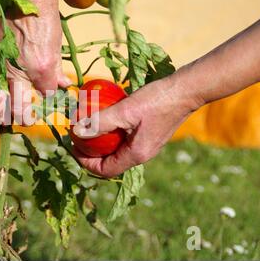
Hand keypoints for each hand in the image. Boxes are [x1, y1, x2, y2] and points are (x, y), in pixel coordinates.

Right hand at [0, 0, 70, 125]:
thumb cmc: (43, 14)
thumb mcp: (56, 44)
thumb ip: (56, 69)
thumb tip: (62, 85)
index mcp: (40, 68)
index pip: (45, 96)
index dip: (47, 99)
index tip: (44, 101)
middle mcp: (17, 70)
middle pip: (17, 109)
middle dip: (21, 117)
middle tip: (24, 117)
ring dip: (1, 109)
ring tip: (4, 112)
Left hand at [72, 76, 201, 176]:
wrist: (186, 90)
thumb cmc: (157, 100)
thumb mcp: (125, 111)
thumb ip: (100, 122)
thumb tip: (76, 131)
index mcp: (136, 155)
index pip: (104, 170)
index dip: (85, 162)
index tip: (72, 146)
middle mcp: (142, 154)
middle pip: (109, 162)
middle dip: (90, 151)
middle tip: (77, 136)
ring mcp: (146, 144)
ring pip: (116, 150)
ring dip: (100, 141)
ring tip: (88, 126)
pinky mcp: (149, 134)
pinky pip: (124, 139)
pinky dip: (111, 132)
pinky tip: (105, 116)